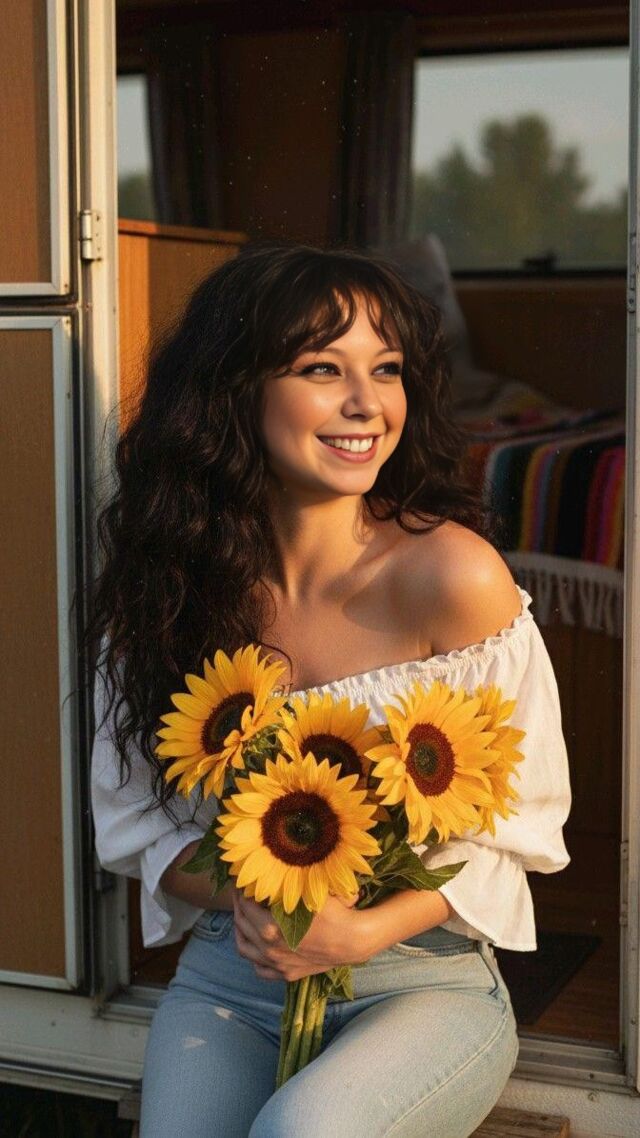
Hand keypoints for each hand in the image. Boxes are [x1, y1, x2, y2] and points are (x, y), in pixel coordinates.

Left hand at [232, 889, 370, 981]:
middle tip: (241, 893)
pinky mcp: (286, 974)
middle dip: (239, 906)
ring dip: (240, 931)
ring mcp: (277, 965)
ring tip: (243, 916)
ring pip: (245, 949)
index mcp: (271, 928)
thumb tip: (267, 870)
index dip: (242, 891)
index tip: (243, 881)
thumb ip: (285, 884)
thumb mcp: (308, 892)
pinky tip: (257, 944)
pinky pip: (260, 969)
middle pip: (242, 925)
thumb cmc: (333, 912)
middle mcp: (269, 949)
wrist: (353, 940)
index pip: (245, 906)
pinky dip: (254, 956)